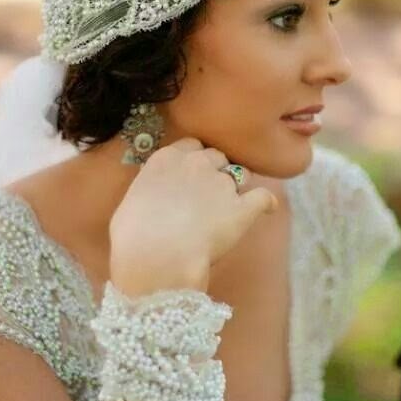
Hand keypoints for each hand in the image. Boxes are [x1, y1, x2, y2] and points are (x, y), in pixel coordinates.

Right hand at [109, 138, 278, 296]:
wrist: (156, 255)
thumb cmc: (133, 235)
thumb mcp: (132, 202)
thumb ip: (151, 191)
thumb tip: (158, 198)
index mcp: (167, 158)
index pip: (191, 146)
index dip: (194, 161)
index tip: (192, 176)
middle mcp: (197, 163)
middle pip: (217, 157)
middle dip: (216, 172)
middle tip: (209, 195)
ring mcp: (222, 184)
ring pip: (239, 176)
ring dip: (236, 188)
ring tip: (230, 208)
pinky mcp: (242, 208)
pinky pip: (263, 197)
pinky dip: (266, 203)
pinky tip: (268, 209)